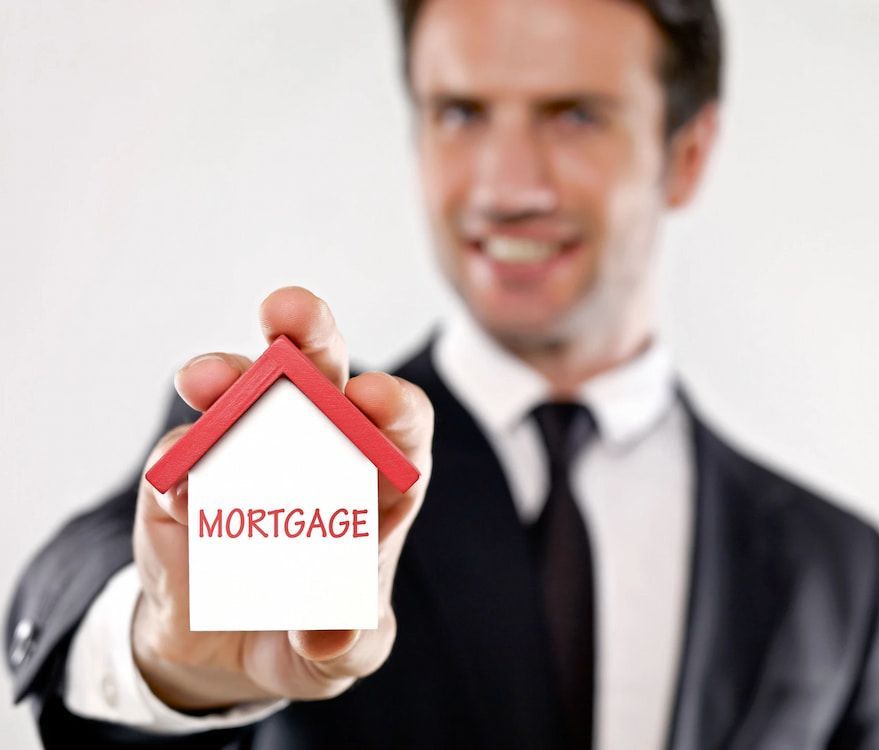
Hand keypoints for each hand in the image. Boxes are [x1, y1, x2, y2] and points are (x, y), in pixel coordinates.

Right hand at [131, 286, 432, 709]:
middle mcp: (315, 449)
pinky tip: (179, 490)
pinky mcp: (182, 484)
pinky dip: (177, 466)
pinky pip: (177, 463)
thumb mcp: (341, 648)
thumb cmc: (311, 630)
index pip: (397, 426)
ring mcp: (244, 457)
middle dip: (309, 336)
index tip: (376, 401)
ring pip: (240, 398)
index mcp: (377, 479)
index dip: (392, 407)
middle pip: (321, 376)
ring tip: (206, 378)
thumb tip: (327, 634)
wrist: (229, 651)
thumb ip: (346, 639)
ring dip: (226, 379)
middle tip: (289, 312)